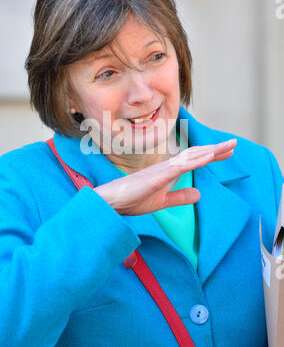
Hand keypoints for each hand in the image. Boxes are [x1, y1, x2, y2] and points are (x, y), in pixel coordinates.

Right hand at [93, 139, 236, 215]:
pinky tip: (210, 156)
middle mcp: (167, 166)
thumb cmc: (133, 200)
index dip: (210, 155)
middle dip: (216, 149)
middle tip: (233, 144)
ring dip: (211, 151)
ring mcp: (163, 169)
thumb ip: (180, 196)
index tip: (226, 152)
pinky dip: (197, 160)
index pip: (193, 160)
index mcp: (168, 171)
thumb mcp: (163, 201)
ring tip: (228, 146)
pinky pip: (181, 166)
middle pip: (196, 154)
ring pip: (191, 157)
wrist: (112, 202)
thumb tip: (199, 193)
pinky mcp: (159, 176)